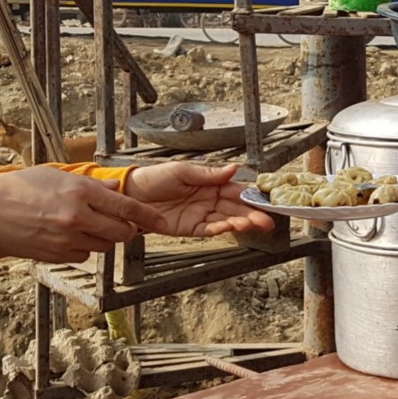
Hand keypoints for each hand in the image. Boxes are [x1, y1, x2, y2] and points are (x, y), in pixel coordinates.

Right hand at [0, 166, 161, 262]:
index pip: (127, 207)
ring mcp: (65, 239)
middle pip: (121, 232)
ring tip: (85, 225)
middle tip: (118, 221)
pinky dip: (84, 249)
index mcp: (80, 193)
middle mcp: (76, 217)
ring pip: (105, 246)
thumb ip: (92, 184)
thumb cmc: (17, 188)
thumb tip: (117, 189)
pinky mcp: (54, 255)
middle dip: (126, 228)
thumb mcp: (58, 176)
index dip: (149, 216)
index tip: (161, 221)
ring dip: (103, 238)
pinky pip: (84, 257)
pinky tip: (68, 236)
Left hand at [124, 163, 274, 237]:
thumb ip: (209, 173)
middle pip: (236, 208)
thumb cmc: (153, 178)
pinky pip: (209, 230)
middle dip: (253, 214)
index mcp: (210, 184)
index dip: (251, 195)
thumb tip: (233, 168)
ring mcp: (200, 215)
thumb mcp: (182, 170)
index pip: (236, 190)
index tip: (264, 200)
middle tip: (267, 220)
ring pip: (226, 220)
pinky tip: (230, 227)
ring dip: (241, 223)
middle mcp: (209, 200)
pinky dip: (220, 229)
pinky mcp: (190, 229)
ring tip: (252, 224)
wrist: (130, 194)